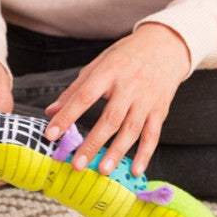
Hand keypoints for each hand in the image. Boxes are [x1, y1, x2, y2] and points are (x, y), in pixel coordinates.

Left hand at [44, 23, 189, 177]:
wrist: (165, 46)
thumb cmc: (125, 56)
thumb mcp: (98, 64)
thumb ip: (75, 90)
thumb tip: (51, 112)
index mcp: (108, 72)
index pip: (83, 96)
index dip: (67, 116)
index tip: (51, 134)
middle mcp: (128, 86)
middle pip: (110, 118)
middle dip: (93, 143)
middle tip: (78, 164)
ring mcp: (146, 100)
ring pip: (131, 129)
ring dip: (117, 152)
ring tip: (103, 170)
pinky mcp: (160, 110)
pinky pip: (152, 135)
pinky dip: (145, 154)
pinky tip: (135, 170)